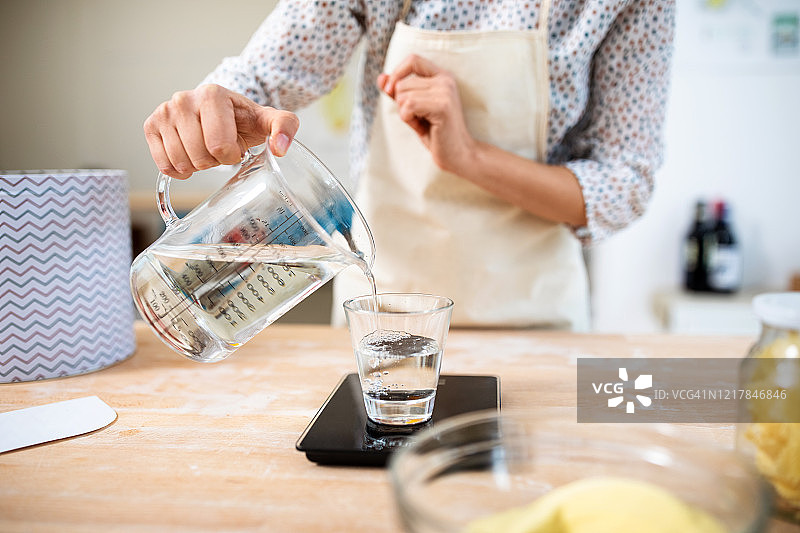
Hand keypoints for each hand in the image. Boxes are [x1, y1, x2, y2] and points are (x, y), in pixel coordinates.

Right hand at [143, 84, 299, 178]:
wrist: (221, 112)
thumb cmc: (244, 120)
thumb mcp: (269, 120)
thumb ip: (285, 127)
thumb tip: (280, 148)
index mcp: (212, 95)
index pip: (219, 146)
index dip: (231, 155)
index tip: (236, 145)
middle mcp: (183, 99)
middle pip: (200, 156)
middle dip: (214, 160)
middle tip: (220, 148)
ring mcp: (165, 111)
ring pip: (180, 162)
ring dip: (197, 165)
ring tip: (205, 148)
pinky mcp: (151, 125)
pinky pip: (163, 164)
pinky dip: (178, 170)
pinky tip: (190, 157)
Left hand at [378, 54, 475, 174]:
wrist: (458, 154)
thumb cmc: (436, 133)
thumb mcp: (414, 109)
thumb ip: (399, 92)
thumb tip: (380, 78)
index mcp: (441, 77)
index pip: (413, 60)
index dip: (396, 73)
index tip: (389, 91)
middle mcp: (445, 80)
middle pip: (402, 83)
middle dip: (401, 103)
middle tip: (418, 118)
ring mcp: (445, 91)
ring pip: (403, 95)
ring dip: (405, 113)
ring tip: (422, 122)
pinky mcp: (442, 106)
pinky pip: (408, 106)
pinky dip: (407, 119)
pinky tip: (421, 126)